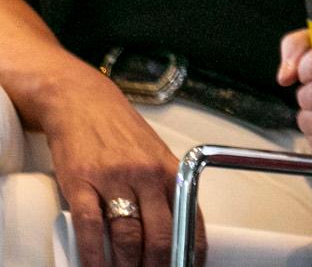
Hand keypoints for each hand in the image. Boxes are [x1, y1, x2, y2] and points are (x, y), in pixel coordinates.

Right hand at [41, 73, 203, 266]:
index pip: (189, 218)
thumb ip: (166, 188)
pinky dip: (93, 255)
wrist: (83, 102)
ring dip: (128, 266)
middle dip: (160, 264)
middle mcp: (146, 175)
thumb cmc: (120, 131)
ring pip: (127, 235)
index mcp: (170, 170)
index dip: (190, 251)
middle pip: (161, 233)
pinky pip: (90, 227)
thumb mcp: (155, 156)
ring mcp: (114, 179)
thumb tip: (178, 226)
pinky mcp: (81, 182)